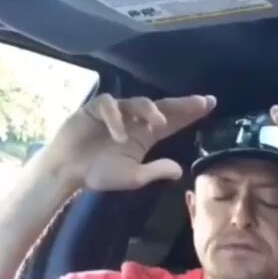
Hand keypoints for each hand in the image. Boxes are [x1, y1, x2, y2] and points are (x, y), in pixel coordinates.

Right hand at [50, 93, 215, 189]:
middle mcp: (133, 121)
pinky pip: (109, 106)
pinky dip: (115, 118)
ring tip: (157, 123)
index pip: (171, 122)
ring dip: (149, 111)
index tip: (209, 104)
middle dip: (181, 104)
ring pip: (137, 102)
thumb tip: (179, 170)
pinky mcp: (95, 109)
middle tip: (201, 102)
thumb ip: (154, 171)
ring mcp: (115, 113)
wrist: (68, 171)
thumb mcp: (131, 177)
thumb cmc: (98, 173)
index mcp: (144, 136)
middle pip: (161, 107)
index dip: (189, 113)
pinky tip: (119, 134)